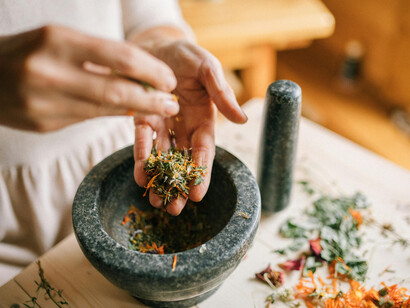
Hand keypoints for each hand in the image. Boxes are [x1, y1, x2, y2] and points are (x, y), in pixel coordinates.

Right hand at [0, 25, 178, 131]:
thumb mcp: (59, 40)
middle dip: (151, 99)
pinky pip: (88, 119)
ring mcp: (43, 101)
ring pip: (104, 109)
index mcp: (56, 40)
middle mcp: (49, 71)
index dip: (152, 70)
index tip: (170, 79)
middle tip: (172, 103)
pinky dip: (111, 114)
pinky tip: (127, 111)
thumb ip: (98, 58)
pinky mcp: (43, 123)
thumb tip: (142, 76)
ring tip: (158, 109)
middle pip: (117, 90)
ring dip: (136, 110)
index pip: (121, 57)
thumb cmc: (28, 51)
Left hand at [133, 39, 246, 214]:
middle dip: (179, 185)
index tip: (197, 195)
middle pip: (183, 161)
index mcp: (204, 118)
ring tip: (155, 201)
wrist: (157, 44)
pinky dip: (140, 156)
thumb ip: (222, 93)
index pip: (204, 150)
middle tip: (174, 209)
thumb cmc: (187, 54)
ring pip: (162, 157)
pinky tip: (139, 175)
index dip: (202, 172)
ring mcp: (162, 124)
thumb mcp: (208, 68)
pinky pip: (142, 140)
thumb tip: (242, 119)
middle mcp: (183, 126)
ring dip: (158, 179)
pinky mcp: (142, 118)